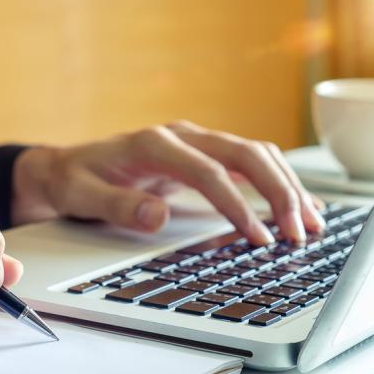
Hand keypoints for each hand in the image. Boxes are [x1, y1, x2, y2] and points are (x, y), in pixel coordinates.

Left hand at [12, 120, 323, 243]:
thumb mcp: (82, 196)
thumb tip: (158, 216)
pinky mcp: (197, 156)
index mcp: (152, 144)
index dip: (235, 204)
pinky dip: (273, 181)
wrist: (65, 168)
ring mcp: (191, 143)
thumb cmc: (73, 180)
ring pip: (253, 153)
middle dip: (277, 191)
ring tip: (308, 222)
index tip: (256, 237)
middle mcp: (178, 137)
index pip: (207, 171)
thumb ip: (117, 205)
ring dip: (284, 185)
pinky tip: (291, 204)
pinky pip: (245, 162)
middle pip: (243, 153)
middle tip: (297, 231)